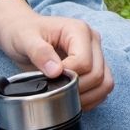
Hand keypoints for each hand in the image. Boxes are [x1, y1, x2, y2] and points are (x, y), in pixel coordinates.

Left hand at [0, 0, 114, 109]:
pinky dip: (92, 98)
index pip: (84, 62)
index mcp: (79, 31)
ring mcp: (96, 53)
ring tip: (65, 98)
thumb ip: (40, 53)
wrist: (23, 30)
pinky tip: (73, 99)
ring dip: (87, 96)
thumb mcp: (26, 39)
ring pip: (105, 82)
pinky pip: (104, 86)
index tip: (48, 79)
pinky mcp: (96, 65)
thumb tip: (56, 72)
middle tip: (54, 91)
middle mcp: (93, 41)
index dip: (67, 77)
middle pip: (97, 74)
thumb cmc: (24, 33)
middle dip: (75, 89)